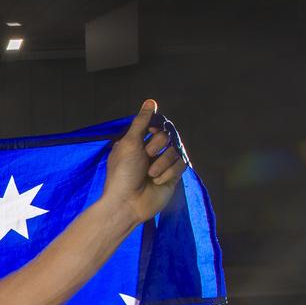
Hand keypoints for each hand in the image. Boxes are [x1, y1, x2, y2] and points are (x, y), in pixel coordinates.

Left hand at [100, 99, 188, 225]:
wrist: (128, 202)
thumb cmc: (123, 173)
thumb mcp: (129, 143)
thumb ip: (141, 122)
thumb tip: (150, 102)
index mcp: (136, 142)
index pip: (155, 126)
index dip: (155, 129)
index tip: (150, 134)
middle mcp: (150, 152)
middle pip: (167, 136)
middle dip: (156, 147)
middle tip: (145, 159)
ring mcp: (162, 164)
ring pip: (175, 150)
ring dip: (162, 163)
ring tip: (150, 175)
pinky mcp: (173, 176)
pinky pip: (181, 164)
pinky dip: (169, 172)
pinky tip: (157, 182)